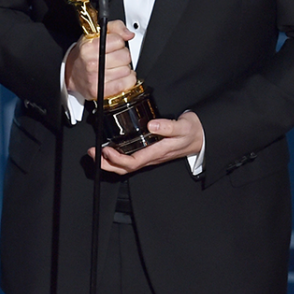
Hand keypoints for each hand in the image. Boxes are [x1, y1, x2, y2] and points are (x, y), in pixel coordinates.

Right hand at [64, 20, 136, 99]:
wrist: (71, 73)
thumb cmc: (85, 54)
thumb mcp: (96, 34)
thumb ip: (115, 27)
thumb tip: (128, 34)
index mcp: (89, 47)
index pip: (118, 41)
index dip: (118, 42)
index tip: (113, 45)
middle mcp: (92, 63)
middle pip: (125, 56)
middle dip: (122, 55)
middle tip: (114, 57)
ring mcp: (96, 79)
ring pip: (127, 70)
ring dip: (124, 68)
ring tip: (114, 67)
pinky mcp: (100, 92)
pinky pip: (126, 84)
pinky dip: (127, 80)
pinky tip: (119, 76)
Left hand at [88, 111, 203, 174]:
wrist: (200, 137)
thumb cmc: (192, 132)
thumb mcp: (183, 126)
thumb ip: (168, 126)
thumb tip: (152, 125)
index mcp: (158, 152)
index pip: (134, 162)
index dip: (118, 159)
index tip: (106, 149)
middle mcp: (152, 158)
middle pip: (126, 168)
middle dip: (107, 164)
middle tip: (93, 153)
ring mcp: (149, 157)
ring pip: (126, 167)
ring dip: (109, 162)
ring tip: (95, 153)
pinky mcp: (148, 153)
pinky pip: (130, 160)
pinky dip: (116, 158)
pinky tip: (108, 151)